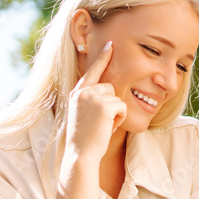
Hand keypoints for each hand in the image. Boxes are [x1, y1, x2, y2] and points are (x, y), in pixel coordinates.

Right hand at [64, 41, 126, 162]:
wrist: (80, 154)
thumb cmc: (84, 139)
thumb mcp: (83, 114)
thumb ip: (91, 100)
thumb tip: (108, 90)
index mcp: (77, 93)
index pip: (92, 71)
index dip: (102, 58)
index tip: (111, 45)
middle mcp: (83, 91)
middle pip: (109, 87)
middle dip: (111, 105)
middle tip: (100, 123)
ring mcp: (92, 96)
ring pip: (117, 97)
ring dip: (115, 113)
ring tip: (102, 126)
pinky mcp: (104, 105)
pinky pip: (122, 107)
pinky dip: (119, 119)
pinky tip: (107, 127)